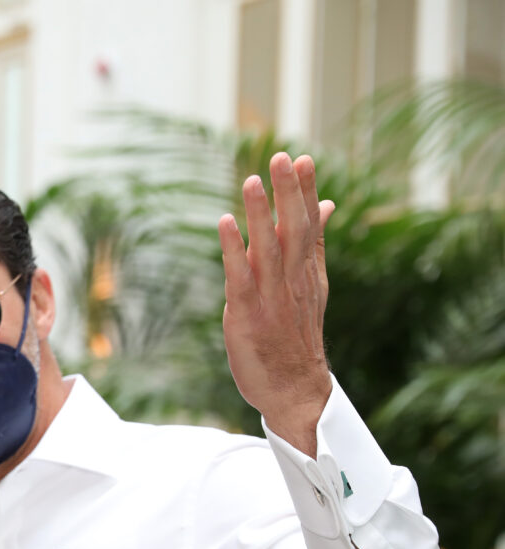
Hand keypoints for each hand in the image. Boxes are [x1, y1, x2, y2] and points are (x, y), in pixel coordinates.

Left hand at [218, 151, 335, 456]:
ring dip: (260, 214)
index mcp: (308, 274)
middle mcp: (293, 282)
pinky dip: (232, 250)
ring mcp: (271, 299)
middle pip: (293, 230)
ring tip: (251, 180)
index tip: (302, 159)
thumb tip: (324, 205)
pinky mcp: (246, 316)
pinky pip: (239, 278)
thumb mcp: (310, 288)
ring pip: (268, 249)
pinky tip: (224, 224)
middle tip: (280, 156)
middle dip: (287, 193)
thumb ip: (313, 246)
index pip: (309, 225)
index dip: (305, 192)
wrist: (296, 392)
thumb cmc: (297, 338)